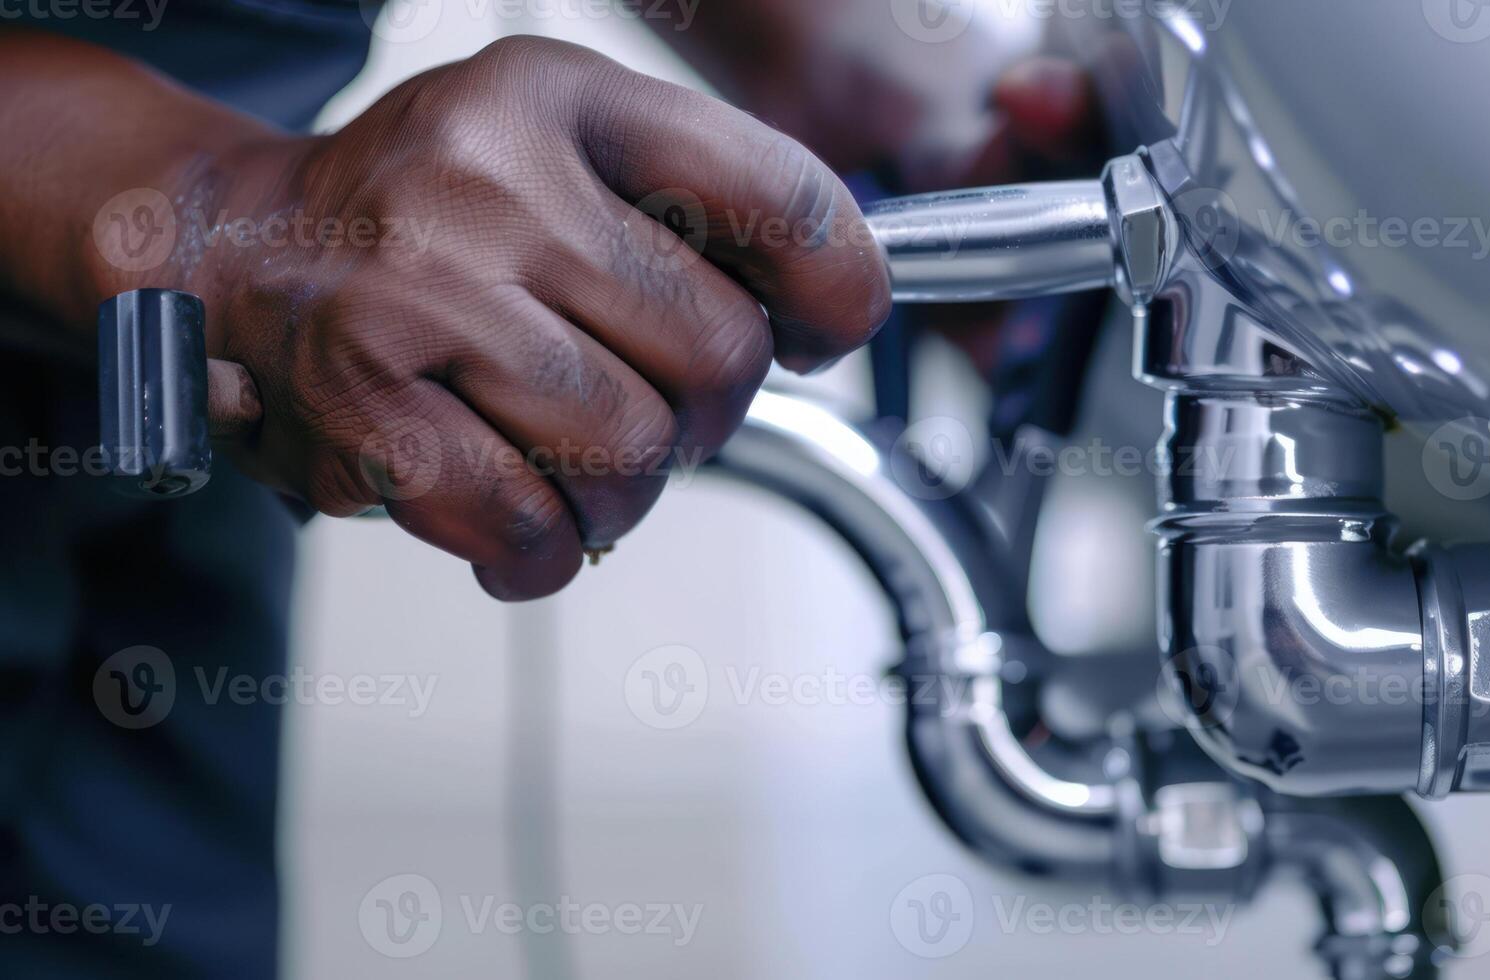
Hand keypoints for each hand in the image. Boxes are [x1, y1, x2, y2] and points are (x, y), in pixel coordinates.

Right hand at [146, 37, 889, 598]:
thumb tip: (832, 311)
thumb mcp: (568, 151)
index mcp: (567, 100)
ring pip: (632, 453)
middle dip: (708, 416)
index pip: (781, 197)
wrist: (243, 251)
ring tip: (576, 464)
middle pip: (720, 356)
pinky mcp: (359, 395)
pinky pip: (526, 521)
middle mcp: (493, 176)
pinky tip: (527, 525)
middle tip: (654, 410)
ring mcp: (420, 285)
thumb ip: (700, 209)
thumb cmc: (439, 221)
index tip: (817, 335)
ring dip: (625, 494)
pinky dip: (545, 552)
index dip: (839, 293)